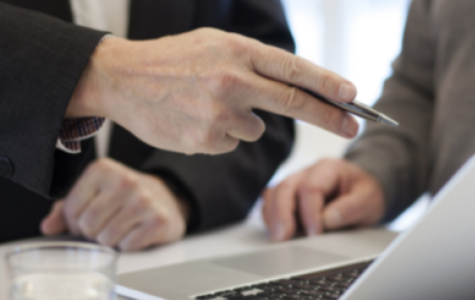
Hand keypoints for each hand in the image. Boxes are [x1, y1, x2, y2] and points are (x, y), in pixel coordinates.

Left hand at [40, 158, 188, 250]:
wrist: (166, 198)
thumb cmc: (123, 198)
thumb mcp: (93, 194)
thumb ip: (65, 209)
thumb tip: (47, 227)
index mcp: (102, 169)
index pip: (71, 210)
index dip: (75, 223)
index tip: (86, 219)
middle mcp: (124, 180)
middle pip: (88, 225)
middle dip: (92, 233)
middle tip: (104, 226)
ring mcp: (144, 200)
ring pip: (106, 238)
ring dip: (110, 241)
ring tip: (120, 228)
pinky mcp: (159, 219)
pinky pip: (128, 245)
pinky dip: (128, 245)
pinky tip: (135, 232)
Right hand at [66, 28, 359, 154]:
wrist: (121, 78)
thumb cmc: (172, 59)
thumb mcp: (215, 44)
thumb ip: (253, 62)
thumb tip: (296, 85)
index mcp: (237, 50)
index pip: (294, 69)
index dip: (328, 84)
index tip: (353, 96)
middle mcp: (232, 80)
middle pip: (294, 103)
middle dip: (330, 117)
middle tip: (354, 126)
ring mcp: (218, 113)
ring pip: (256, 128)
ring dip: (244, 120)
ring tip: (208, 103)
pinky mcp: (205, 140)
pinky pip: (231, 142)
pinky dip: (221, 134)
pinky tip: (195, 118)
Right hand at [262, 158, 384, 240]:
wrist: (363, 192)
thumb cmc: (365, 193)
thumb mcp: (369, 199)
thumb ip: (351, 208)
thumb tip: (328, 220)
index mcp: (328, 168)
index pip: (310, 187)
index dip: (310, 212)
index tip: (315, 234)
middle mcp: (307, 173)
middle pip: (285, 188)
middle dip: (282, 214)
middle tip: (283, 237)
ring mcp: (295, 183)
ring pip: (273, 194)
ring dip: (273, 217)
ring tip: (277, 238)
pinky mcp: (289, 197)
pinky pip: (271, 203)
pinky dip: (271, 218)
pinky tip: (276, 233)